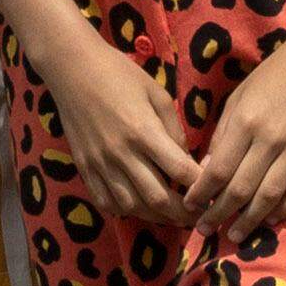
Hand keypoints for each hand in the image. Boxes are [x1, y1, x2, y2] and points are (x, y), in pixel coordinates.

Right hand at [40, 42, 204, 226]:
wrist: (72, 69)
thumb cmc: (119, 74)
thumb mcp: (156, 93)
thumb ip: (173, 128)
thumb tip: (185, 159)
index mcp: (143, 131)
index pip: (179, 170)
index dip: (200, 185)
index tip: (212, 190)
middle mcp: (122, 153)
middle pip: (158, 197)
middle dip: (183, 212)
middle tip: (199, 216)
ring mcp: (100, 164)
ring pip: (132, 206)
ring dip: (156, 216)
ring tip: (173, 217)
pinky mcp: (84, 168)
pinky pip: (106, 202)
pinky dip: (126, 211)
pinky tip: (140, 208)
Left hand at [190, 30, 285, 236]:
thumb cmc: (273, 75)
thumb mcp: (239, 97)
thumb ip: (223, 134)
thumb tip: (207, 170)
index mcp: (246, 122)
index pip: (218, 169)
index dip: (202, 194)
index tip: (190, 207)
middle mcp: (271, 138)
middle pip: (241, 189)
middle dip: (219, 214)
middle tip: (205, 230)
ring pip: (271, 195)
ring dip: (250, 221)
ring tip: (234, 235)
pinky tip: (271, 219)